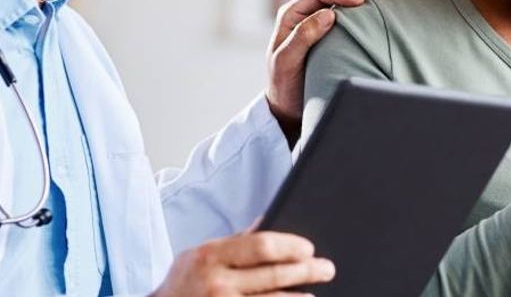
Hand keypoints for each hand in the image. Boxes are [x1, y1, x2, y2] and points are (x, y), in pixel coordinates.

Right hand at [153, 230, 334, 296]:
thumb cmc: (183, 283)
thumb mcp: (200, 255)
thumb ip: (235, 241)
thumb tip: (266, 222)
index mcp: (211, 256)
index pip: (260, 246)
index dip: (290, 246)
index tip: (309, 248)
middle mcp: (217, 283)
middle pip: (273, 275)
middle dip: (306, 271)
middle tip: (326, 268)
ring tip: (314, 293)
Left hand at [266, 0, 392, 141]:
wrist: (287, 103)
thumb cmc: (284, 85)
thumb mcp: (287, 62)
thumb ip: (303, 36)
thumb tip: (329, 14)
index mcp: (291, 14)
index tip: (361, 1)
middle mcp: (304, 10)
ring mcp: (318, 16)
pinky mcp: (331, 25)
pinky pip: (348, 6)